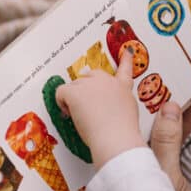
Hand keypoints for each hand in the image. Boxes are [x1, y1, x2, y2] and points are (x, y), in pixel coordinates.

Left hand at [55, 48, 144, 167]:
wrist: (116, 139)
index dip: (126, 60)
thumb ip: (119, 104)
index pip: (125, 70)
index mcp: (122, 87)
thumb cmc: (122, 132)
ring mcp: (90, 84)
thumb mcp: (129, 113)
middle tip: (86, 108)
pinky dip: (61, 103)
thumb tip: (108, 107)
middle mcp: (107, 81)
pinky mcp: (75, 92)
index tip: (128, 51)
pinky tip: (69, 114)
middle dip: (85, 89)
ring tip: (82, 117)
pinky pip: (61, 92)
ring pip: (74, 87)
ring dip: (74, 100)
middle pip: (90, 76)